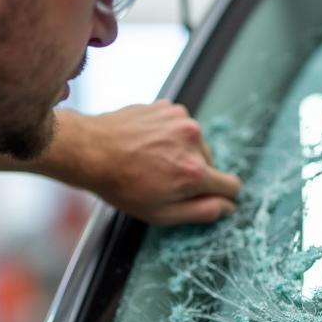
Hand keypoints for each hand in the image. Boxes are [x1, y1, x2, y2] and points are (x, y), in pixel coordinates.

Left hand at [51, 102, 240, 225]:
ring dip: (181, 152)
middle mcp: (194, 142)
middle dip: (193, 173)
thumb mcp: (162, 213)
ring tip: (151, 159)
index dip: (222, 195)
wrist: (90, 151)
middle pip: (210, 164)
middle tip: (163, 178)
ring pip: (195, 144)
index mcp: (195, 173)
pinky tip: (148, 143)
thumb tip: (229, 207)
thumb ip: (202, 212)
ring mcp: (182, 121)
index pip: (231, 186)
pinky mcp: (170, 108)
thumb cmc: (121, 185)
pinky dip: (170, 135)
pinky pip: (181, 127)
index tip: (206, 196)